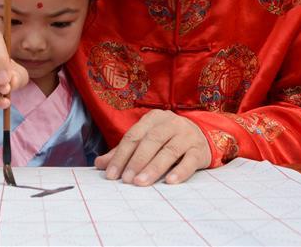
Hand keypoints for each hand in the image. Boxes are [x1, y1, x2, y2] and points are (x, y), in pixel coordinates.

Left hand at [95, 110, 210, 185]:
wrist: (201, 136)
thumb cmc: (167, 139)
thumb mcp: (145, 141)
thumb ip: (124, 152)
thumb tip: (99, 164)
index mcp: (153, 118)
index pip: (133, 136)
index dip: (121, 155)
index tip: (111, 175)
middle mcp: (170, 123)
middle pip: (150, 141)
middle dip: (136, 161)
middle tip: (126, 180)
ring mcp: (186, 135)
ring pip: (169, 151)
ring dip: (154, 167)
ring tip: (141, 183)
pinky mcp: (199, 149)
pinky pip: (189, 161)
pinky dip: (179, 171)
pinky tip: (169, 182)